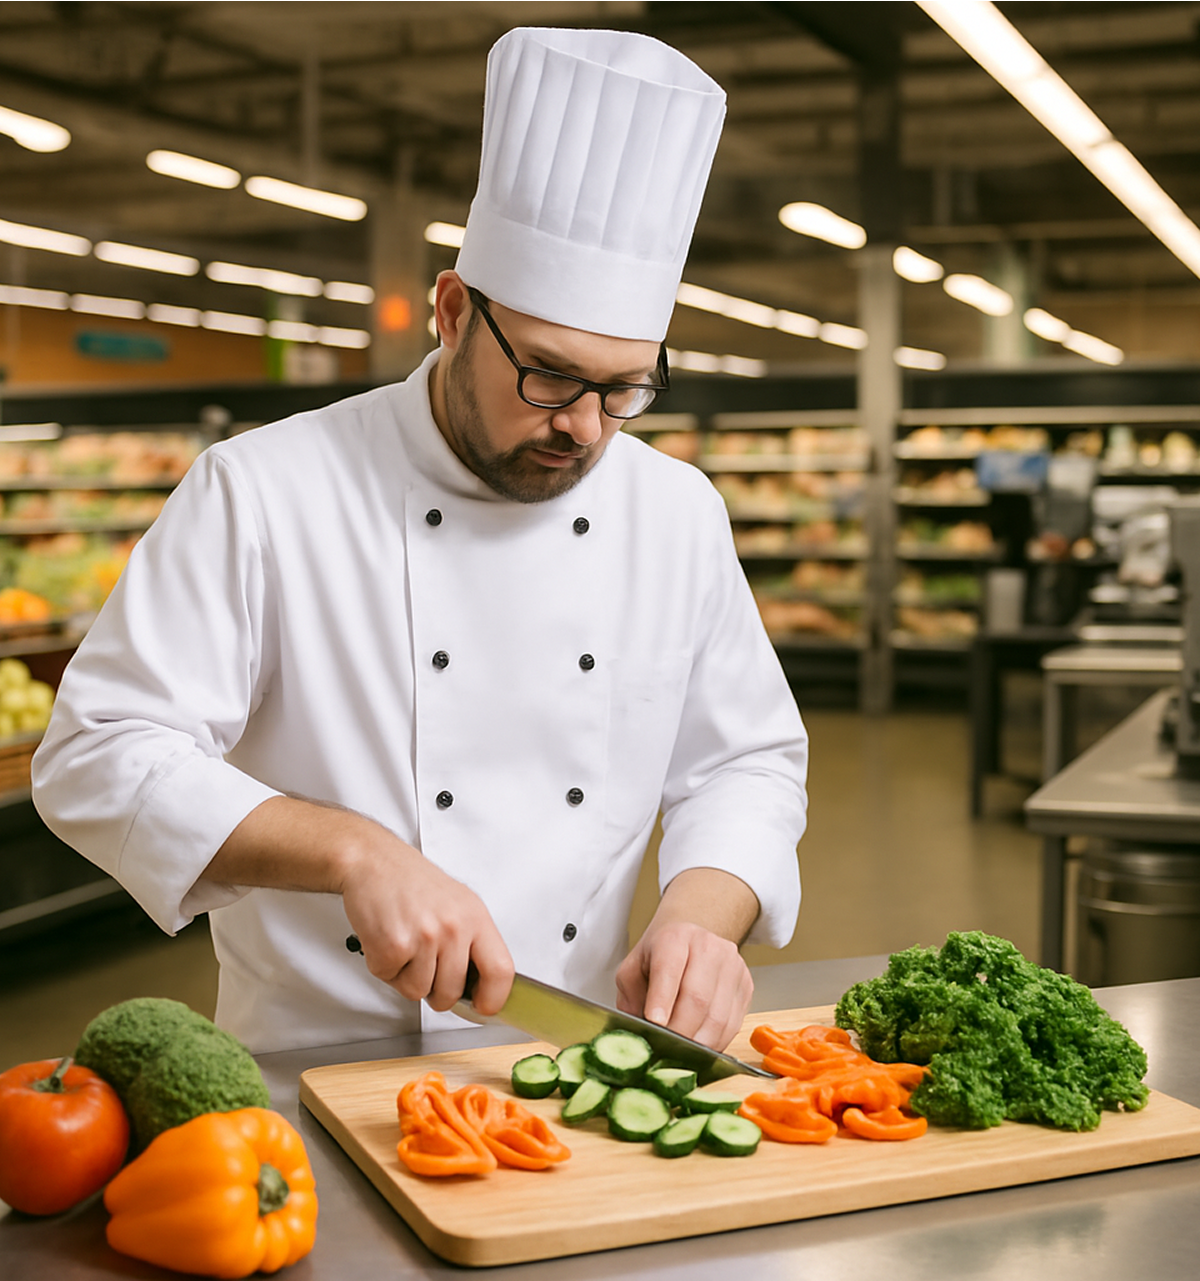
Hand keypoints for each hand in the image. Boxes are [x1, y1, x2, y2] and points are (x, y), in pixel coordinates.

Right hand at [339, 826, 513, 1014]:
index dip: (494, 999)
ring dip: (406, 977)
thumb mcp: (458, 904)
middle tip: (424, 964)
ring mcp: (424, 936)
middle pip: (453, 992)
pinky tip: (386, 940)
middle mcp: (453, 927)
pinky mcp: (393, 945)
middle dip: (435, 992)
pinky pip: (391, 981)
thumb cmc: (413, 883)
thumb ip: (472, 943)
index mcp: (475, 917)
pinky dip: (384, 968)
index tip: (484, 1008)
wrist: (374, 861)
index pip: (501, 970)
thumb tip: (482, 986)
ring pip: (419, 992)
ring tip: (404, 944)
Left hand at [615, 920, 752, 1051]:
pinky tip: (699, 1049)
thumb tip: (637, 1035)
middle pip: (697, 997)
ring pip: (718, 1016)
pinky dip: (714, 1044)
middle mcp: (708, 947)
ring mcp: (732, 966)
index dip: (662, 1000)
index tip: (654, 1024)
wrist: (690, 941)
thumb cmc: (660, 958)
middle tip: (664, 1050)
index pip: (669, 968)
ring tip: (680, 1055)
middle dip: (679, 1031)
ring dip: (697, 1043)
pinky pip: (733, 1025)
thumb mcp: (634, 969)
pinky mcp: (746, 986)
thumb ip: (630, 998)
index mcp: (675, 938)